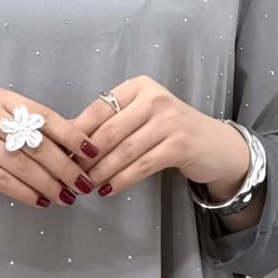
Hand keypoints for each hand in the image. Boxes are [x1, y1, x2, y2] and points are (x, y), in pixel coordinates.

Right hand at [0, 86, 102, 209]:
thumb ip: (22, 133)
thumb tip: (69, 152)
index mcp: (0, 99)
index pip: (45, 116)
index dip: (72, 136)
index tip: (92, 154)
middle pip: (38, 142)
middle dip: (65, 167)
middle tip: (83, 185)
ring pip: (25, 164)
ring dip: (50, 184)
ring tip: (66, 198)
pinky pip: (6, 181)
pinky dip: (27, 193)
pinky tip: (41, 202)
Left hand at [66, 75, 250, 197]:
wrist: (214, 146)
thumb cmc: (170, 132)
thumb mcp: (140, 118)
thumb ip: (109, 123)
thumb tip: (67, 137)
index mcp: (139, 86)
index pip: (99, 109)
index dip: (77, 134)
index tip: (62, 154)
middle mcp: (154, 98)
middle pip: (108, 132)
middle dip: (86, 157)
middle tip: (71, 175)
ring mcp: (169, 121)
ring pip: (123, 151)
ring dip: (101, 172)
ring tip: (86, 186)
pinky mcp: (179, 145)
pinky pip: (141, 166)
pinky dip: (121, 180)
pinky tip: (108, 190)